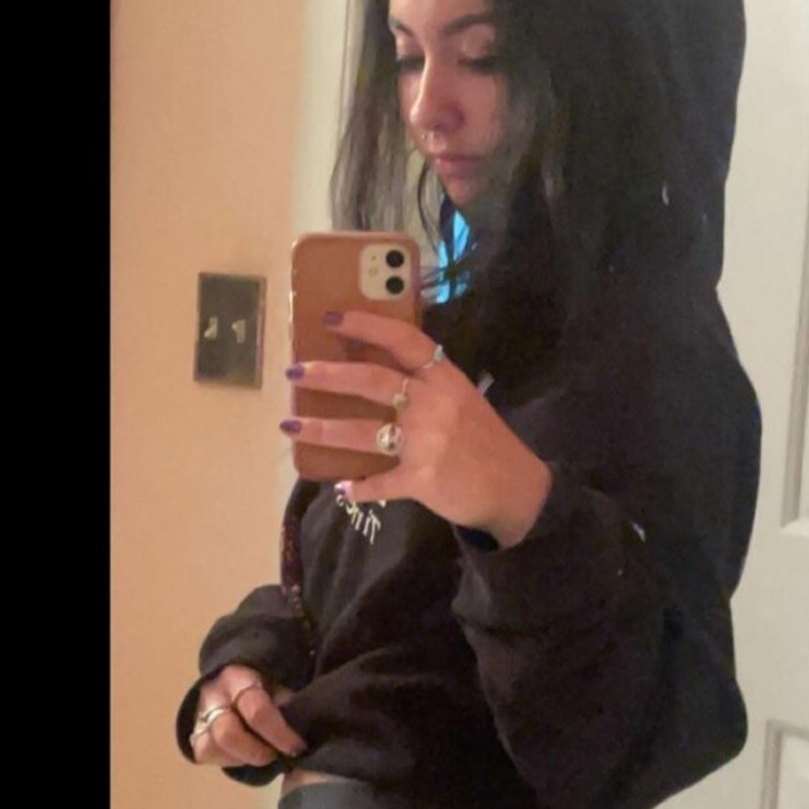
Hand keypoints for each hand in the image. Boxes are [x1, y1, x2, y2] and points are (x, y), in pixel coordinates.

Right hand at [189, 665, 306, 767]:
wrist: (238, 680)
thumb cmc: (268, 684)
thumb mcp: (282, 686)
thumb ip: (290, 704)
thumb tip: (302, 728)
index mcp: (238, 677)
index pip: (255, 709)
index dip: (278, 733)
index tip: (298, 746)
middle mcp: (213, 695)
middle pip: (226, 732)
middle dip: (256, 751)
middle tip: (277, 755)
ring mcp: (199, 714)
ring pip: (209, 746)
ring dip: (241, 757)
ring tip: (263, 755)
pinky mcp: (194, 732)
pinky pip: (203, 754)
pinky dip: (227, 760)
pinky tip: (245, 755)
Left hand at [281, 311, 552, 547]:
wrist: (517, 489)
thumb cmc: (487, 443)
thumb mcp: (464, 401)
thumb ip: (427, 387)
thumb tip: (375, 377)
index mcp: (445, 378)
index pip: (402, 339)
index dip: (364, 325)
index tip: (330, 318)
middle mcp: (433, 404)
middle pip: (370, 380)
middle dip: (326, 375)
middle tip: (295, 372)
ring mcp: (426, 442)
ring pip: (361, 431)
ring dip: (322, 430)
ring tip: (291, 426)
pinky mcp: (421, 480)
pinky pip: (379, 483)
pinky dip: (359, 488)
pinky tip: (342, 489)